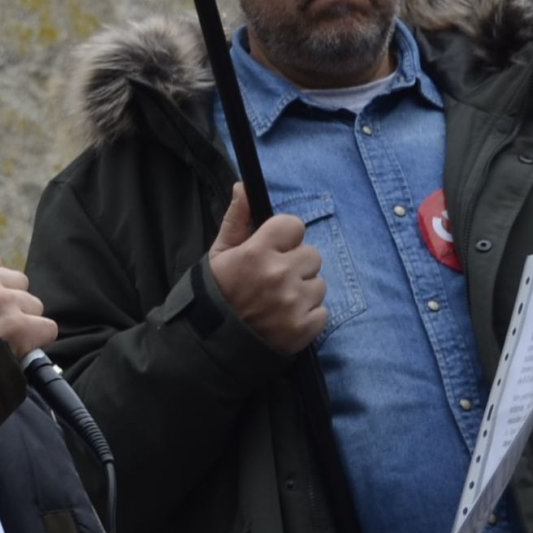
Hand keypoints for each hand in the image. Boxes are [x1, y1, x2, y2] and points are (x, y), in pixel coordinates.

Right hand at [206, 183, 325, 353]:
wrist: (210, 345)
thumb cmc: (215, 295)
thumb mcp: (218, 255)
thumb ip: (236, 220)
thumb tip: (244, 187)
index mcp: (256, 253)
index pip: (294, 225)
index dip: (285, 237)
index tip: (273, 249)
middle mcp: (278, 275)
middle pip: (312, 254)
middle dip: (296, 264)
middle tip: (274, 279)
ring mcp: (293, 303)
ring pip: (318, 283)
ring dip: (303, 291)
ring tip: (278, 301)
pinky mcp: (304, 329)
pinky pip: (322, 311)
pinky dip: (307, 315)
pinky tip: (285, 319)